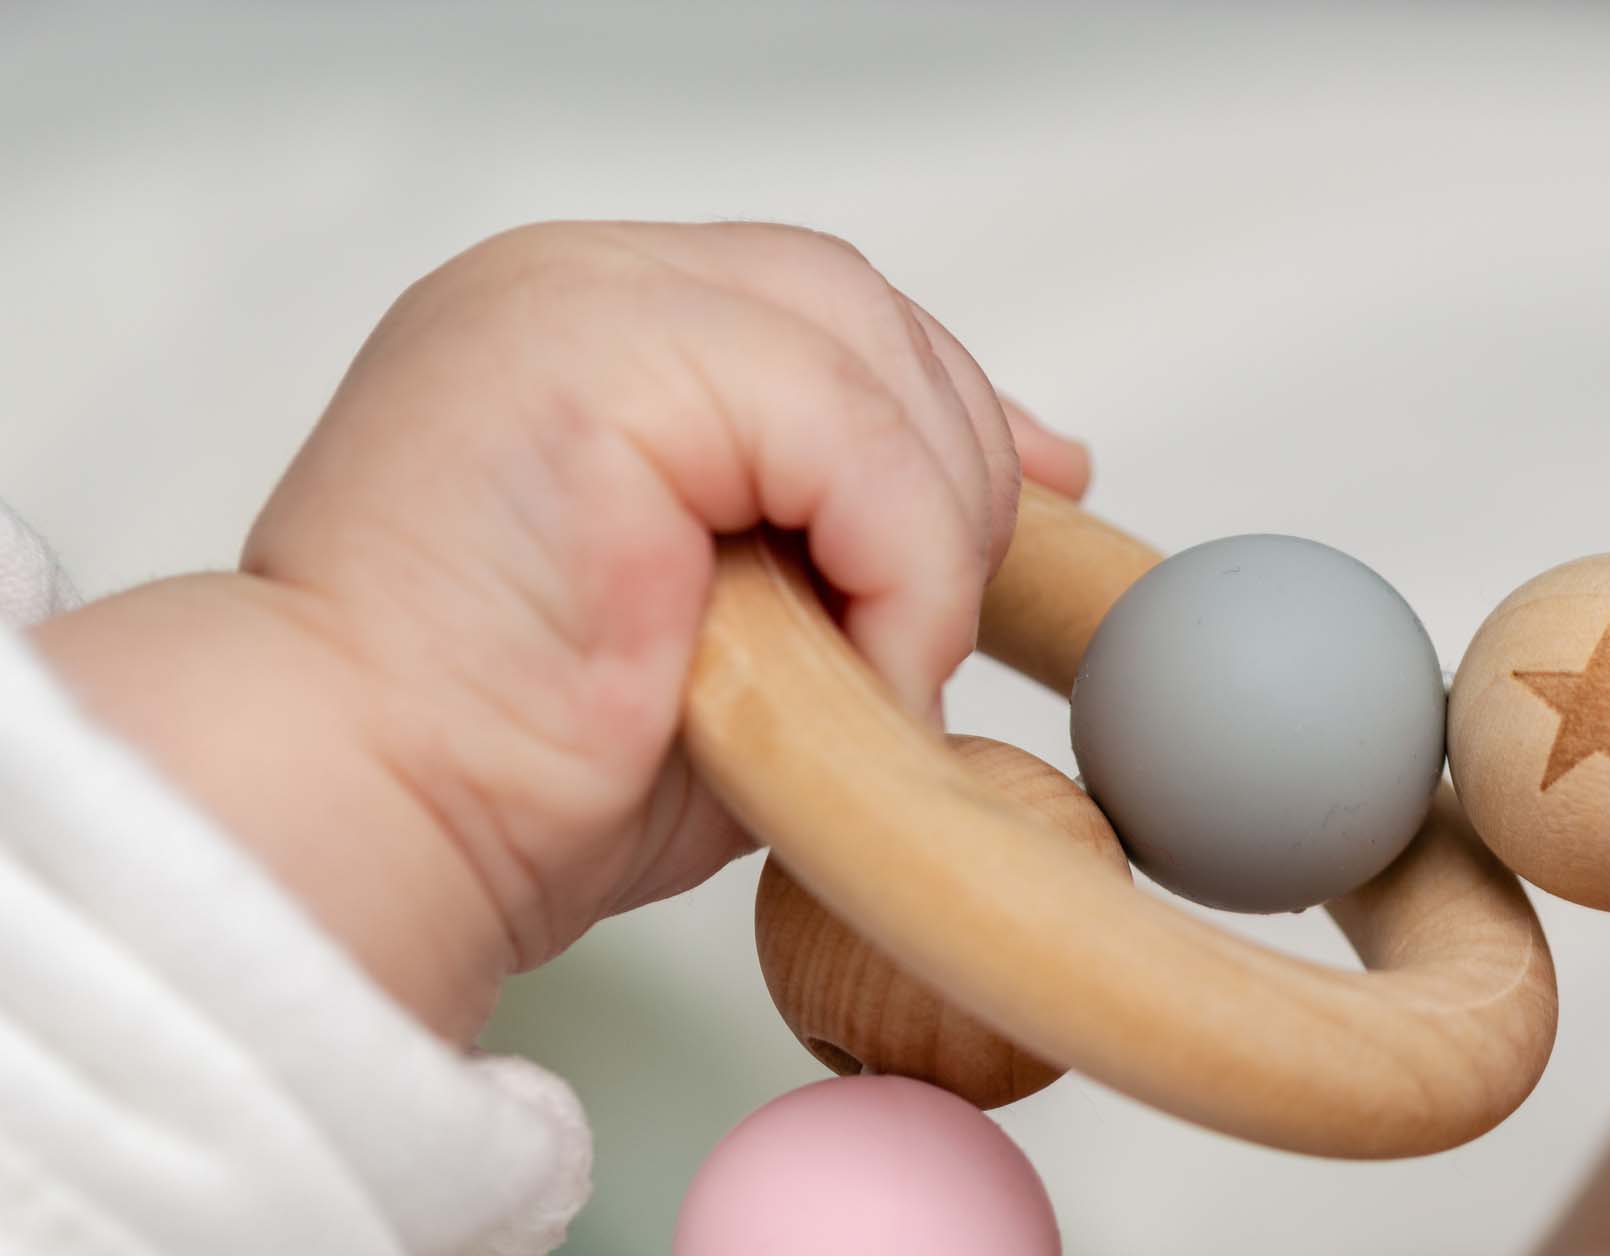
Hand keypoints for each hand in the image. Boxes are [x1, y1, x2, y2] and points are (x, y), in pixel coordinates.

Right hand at [31, 221, 1090, 1041]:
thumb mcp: (739, 636)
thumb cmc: (515, 767)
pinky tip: (864, 660)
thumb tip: (1022, 499)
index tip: (1030, 494)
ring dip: (923, 523)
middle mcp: (565, 288)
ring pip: (856, 346)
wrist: (370, 822)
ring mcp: (569, 302)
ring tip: (883, 667)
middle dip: (945, 462)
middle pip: (848, 303)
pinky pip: (838, 421)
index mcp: (578, 331)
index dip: (939, 404)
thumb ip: (852, 541)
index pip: (814, 311)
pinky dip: (895, 553)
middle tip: (927, 629)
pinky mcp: (591, 361)